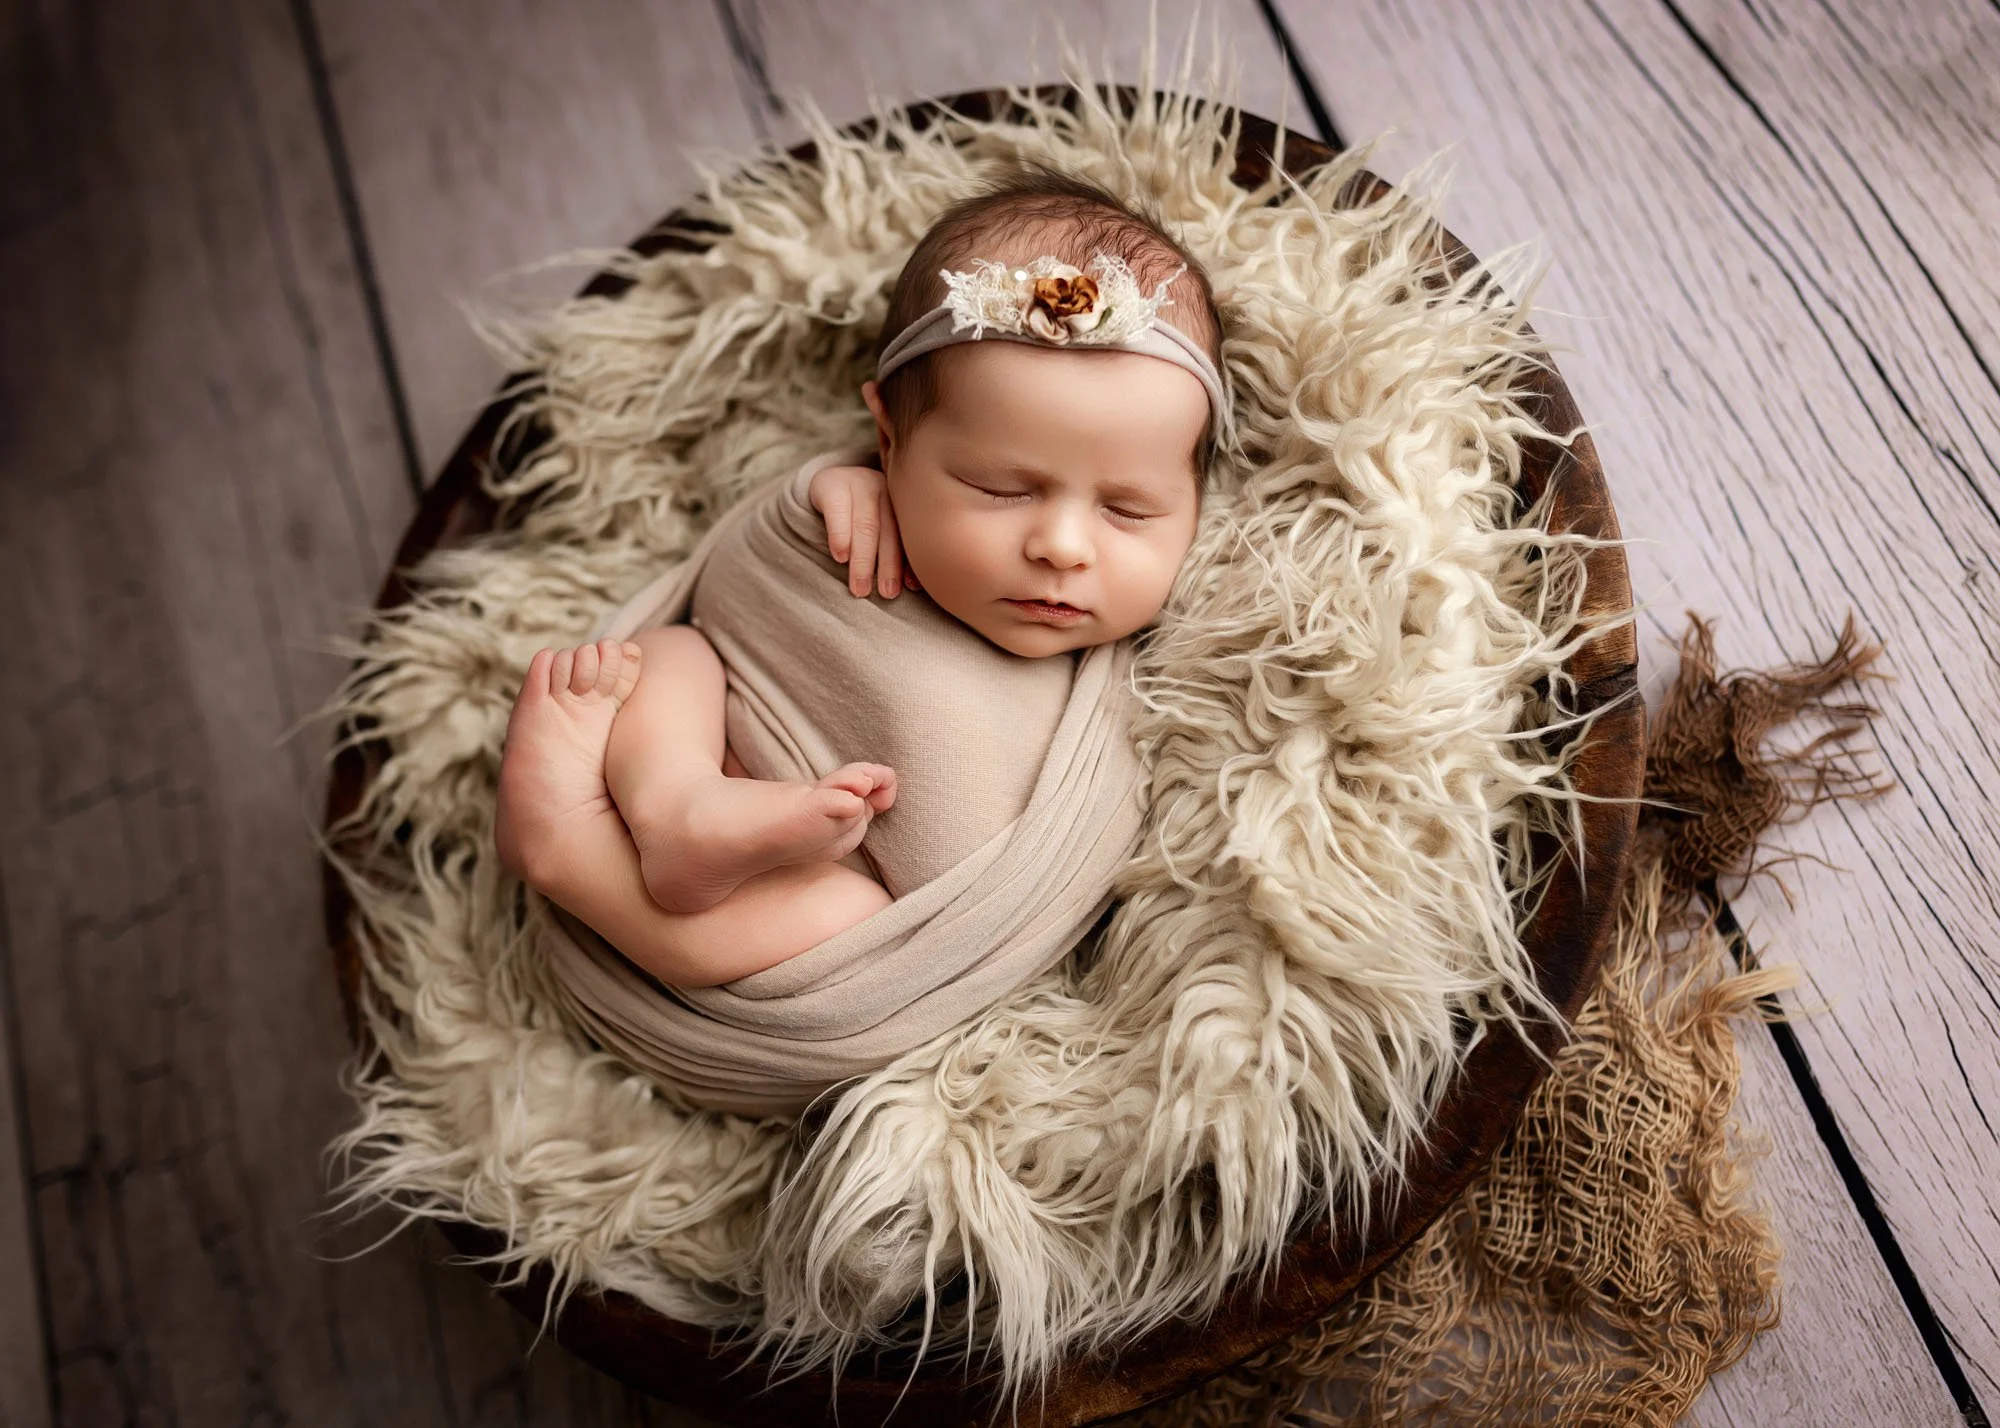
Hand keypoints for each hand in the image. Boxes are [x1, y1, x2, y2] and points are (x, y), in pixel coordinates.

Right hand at [808, 463, 919, 598]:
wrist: (826, 485)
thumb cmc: (857, 517)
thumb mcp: (879, 528)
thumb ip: (895, 549)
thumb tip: (913, 585)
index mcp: (901, 502)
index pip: (907, 535)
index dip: (909, 562)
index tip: (910, 586)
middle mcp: (884, 490)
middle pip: (888, 531)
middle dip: (888, 566)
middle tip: (887, 594)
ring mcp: (858, 483)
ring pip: (865, 525)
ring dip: (864, 560)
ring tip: (860, 588)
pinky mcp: (831, 484)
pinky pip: (837, 512)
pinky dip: (840, 536)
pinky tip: (840, 557)